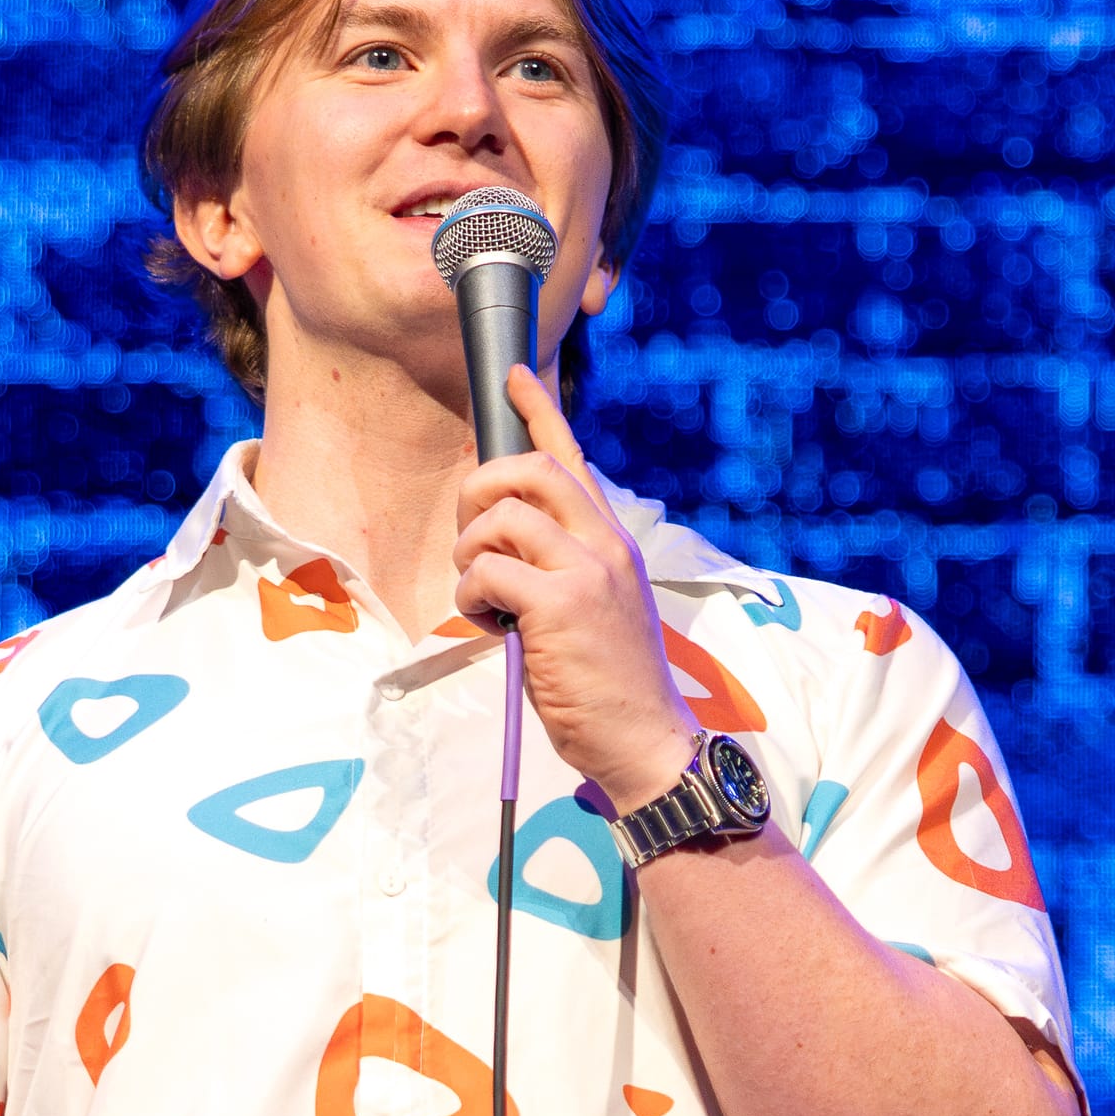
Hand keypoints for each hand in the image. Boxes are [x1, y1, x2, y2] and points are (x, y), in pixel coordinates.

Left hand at [454, 365, 698, 814]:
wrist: (644, 738)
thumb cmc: (608, 684)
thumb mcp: (595, 608)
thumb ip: (560, 566)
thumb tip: (501, 541)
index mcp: (611, 541)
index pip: (573, 459)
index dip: (539, 412)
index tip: (515, 378)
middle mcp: (604, 543)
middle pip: (528, 471)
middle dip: (480, 489)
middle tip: (471, 537)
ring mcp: (585, 570)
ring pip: (500, 519)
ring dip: (470, 555)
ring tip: (485, 598)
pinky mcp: (559, 604)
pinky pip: (487, 573)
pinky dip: (472, 597)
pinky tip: (492, 625)